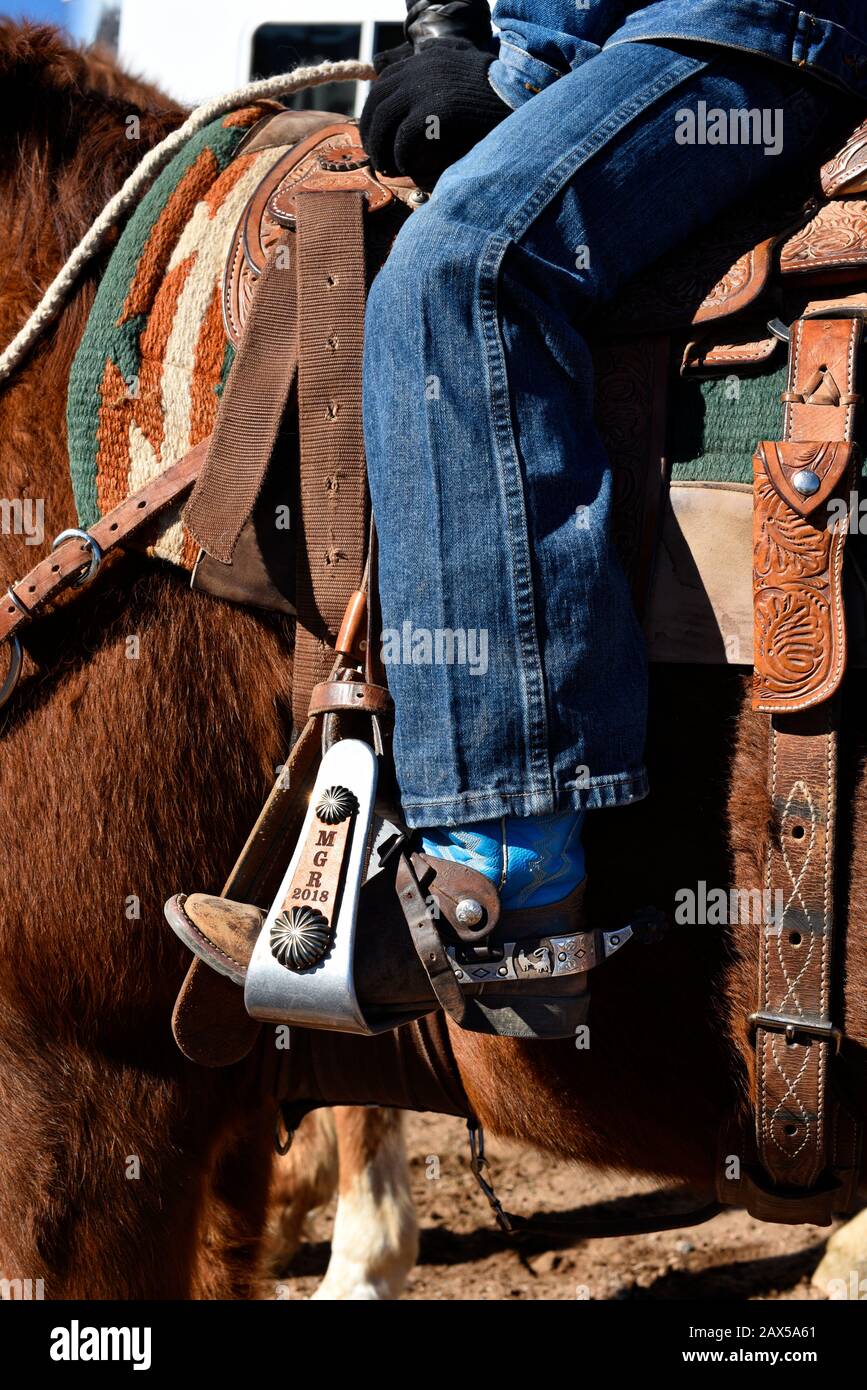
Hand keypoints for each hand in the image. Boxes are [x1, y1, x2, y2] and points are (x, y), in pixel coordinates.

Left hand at [360, 39, 509, 188]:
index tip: (375, 135)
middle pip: (378, 102)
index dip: (374, 112)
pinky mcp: (436, 109)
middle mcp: (421, 68)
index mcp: (426, 59)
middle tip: (376, 158)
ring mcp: (427, 87)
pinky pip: (404, 137)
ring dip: (381, 148)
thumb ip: (437, 78)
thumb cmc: (492, 95)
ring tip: (388, 168)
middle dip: (371, 133)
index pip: (383, 83)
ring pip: (385, 120)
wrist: (518, 98)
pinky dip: (400, 155)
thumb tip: (411, 101)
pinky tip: (405, 167)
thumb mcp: (460, 73)